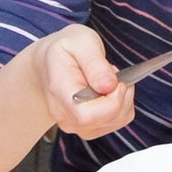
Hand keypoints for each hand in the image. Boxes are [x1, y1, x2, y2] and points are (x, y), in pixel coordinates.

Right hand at [30, 25, 135, 139]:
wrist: (48, 65)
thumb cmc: (65, 51)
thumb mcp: (80, 42)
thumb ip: (95, 63)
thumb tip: (110, 86)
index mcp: (59, 91)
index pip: (88, 115)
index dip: (113, 100)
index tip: (116, 78)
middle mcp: (65, 115)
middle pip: (107, 118)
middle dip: (121, 93)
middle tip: (111, 71)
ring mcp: (76, 125)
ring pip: (117, 120)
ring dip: (123, 97)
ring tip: (107, 78)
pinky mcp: (88, 129)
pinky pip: (117, 121)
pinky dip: (121, 104)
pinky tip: (107, 90)